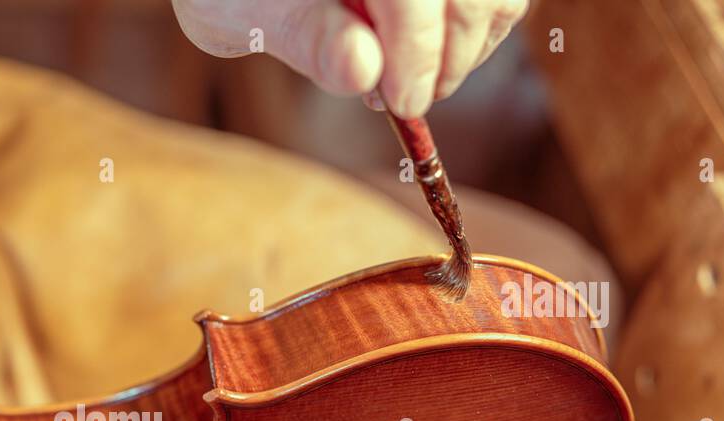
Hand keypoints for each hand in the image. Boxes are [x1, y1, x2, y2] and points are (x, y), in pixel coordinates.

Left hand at [172, 0, 528, 117]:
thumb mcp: (245, 13)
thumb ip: (307, 37)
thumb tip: (364, 71)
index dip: (416, 49)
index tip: (402, 104)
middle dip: (447, 53)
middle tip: (404, 101)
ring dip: (469, 47)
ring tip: (406, 81)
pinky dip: (478, 31)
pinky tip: (426, 58)